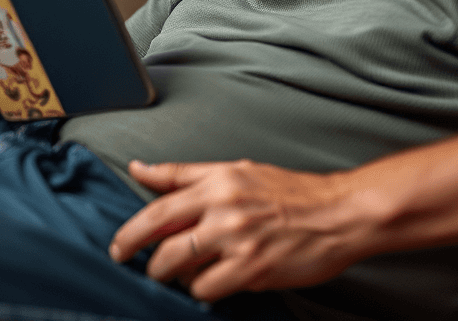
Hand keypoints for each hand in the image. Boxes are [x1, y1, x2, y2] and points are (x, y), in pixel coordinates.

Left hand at [108, 159, 363, 302]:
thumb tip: (141, 169)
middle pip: (158, 230)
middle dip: (133, 249)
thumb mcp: (240, 171)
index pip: (161, 196)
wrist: (339, 214)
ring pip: (175, 263)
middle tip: (127, 259)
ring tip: (176, 272)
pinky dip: (201, 288)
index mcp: (221, 178)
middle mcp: (224, 205)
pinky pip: (204, 288)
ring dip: (168, 273)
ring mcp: (237, 238)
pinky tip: (211, 282)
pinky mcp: (251, 268)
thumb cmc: (291, 193)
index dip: (132, 223)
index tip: (118, 240)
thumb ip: (189, 175)